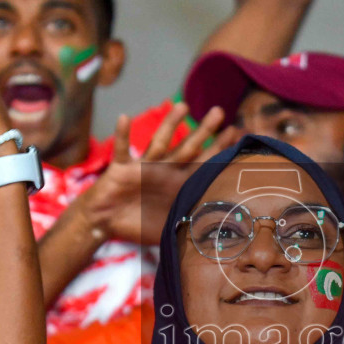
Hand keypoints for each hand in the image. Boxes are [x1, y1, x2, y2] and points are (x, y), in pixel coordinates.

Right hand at [80, 102, 224, 245]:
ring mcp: (143, 168)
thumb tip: (219, 237)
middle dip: (203, 131)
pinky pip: (121, 150)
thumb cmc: (138, 223)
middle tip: (219, 110)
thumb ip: (190, 226)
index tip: (237, 133)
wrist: (105, 221)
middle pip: (187, 148)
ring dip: (170, 124)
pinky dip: (122, 135)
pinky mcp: (121, 170)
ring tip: (183, 106)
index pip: (203, 165)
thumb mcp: (169, 228)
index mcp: (177, 185)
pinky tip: (125, 118)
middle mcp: (164, 171)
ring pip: (159, 143)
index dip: (219, 150)